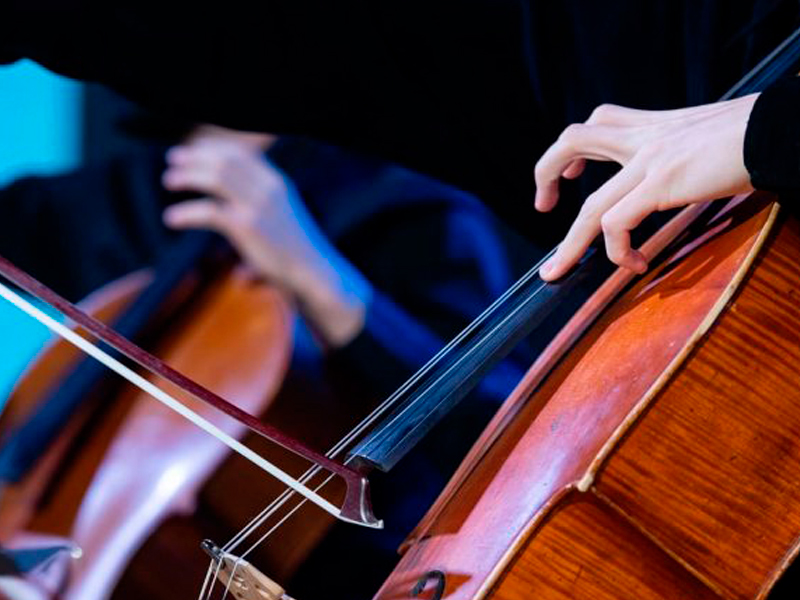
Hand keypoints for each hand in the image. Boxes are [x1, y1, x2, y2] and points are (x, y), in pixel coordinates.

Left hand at [161, 131, 370, 346]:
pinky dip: (186, 212)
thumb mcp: (281, 215)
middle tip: (172, 160)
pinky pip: (209, 211)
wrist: (313, 272)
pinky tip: (172, 218)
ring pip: (216, 178)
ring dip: (188, 176)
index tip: (191, 153)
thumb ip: (259, 202)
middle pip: (225, 160)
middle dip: (195, 157)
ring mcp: (258, 206)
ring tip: (169, 181)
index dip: (211, 150)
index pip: (240, 154)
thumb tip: (229, 204)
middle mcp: (268, 188)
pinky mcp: (247, 227)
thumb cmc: (295, 250)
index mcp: (277, 181)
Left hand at [535, 94, 758, 280]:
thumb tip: (684, 173)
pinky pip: (615, 224)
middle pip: (573, 141)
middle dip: (547, 173)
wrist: (782, 129)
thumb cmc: (758, 135)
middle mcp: (646, 137)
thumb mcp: (709, 136)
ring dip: (568, 245)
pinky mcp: (661, 183)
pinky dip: (616, 251)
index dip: (574, 148)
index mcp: (656, 126)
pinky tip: (635, 265)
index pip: (599, 122)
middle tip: (543, 206)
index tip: (570, 175)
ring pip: (588, 205)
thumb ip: (684, 152)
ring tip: (557, 270)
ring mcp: (650, 160)